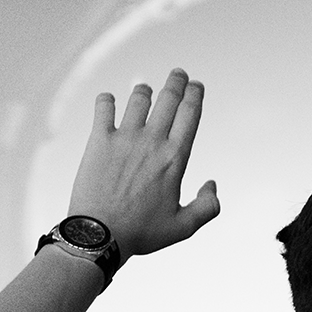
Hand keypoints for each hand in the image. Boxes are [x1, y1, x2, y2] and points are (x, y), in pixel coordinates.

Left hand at [67, 67, 219, 259]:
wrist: (99, 236)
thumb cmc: (141, 234)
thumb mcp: (183, 228)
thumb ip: (207, 207)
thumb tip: (212, 184)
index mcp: (175, 158)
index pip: (190, 112)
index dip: (195, 93)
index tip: (195, 86)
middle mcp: (152, 141)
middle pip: (168, 97)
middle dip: (176, 81)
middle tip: (177, 74)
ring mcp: (124, 138)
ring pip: (138, 98)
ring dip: (144, 90)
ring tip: (144, 90)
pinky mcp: (99, 141)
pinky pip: (104, 107)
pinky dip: (107, 100)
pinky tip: (108, 102)